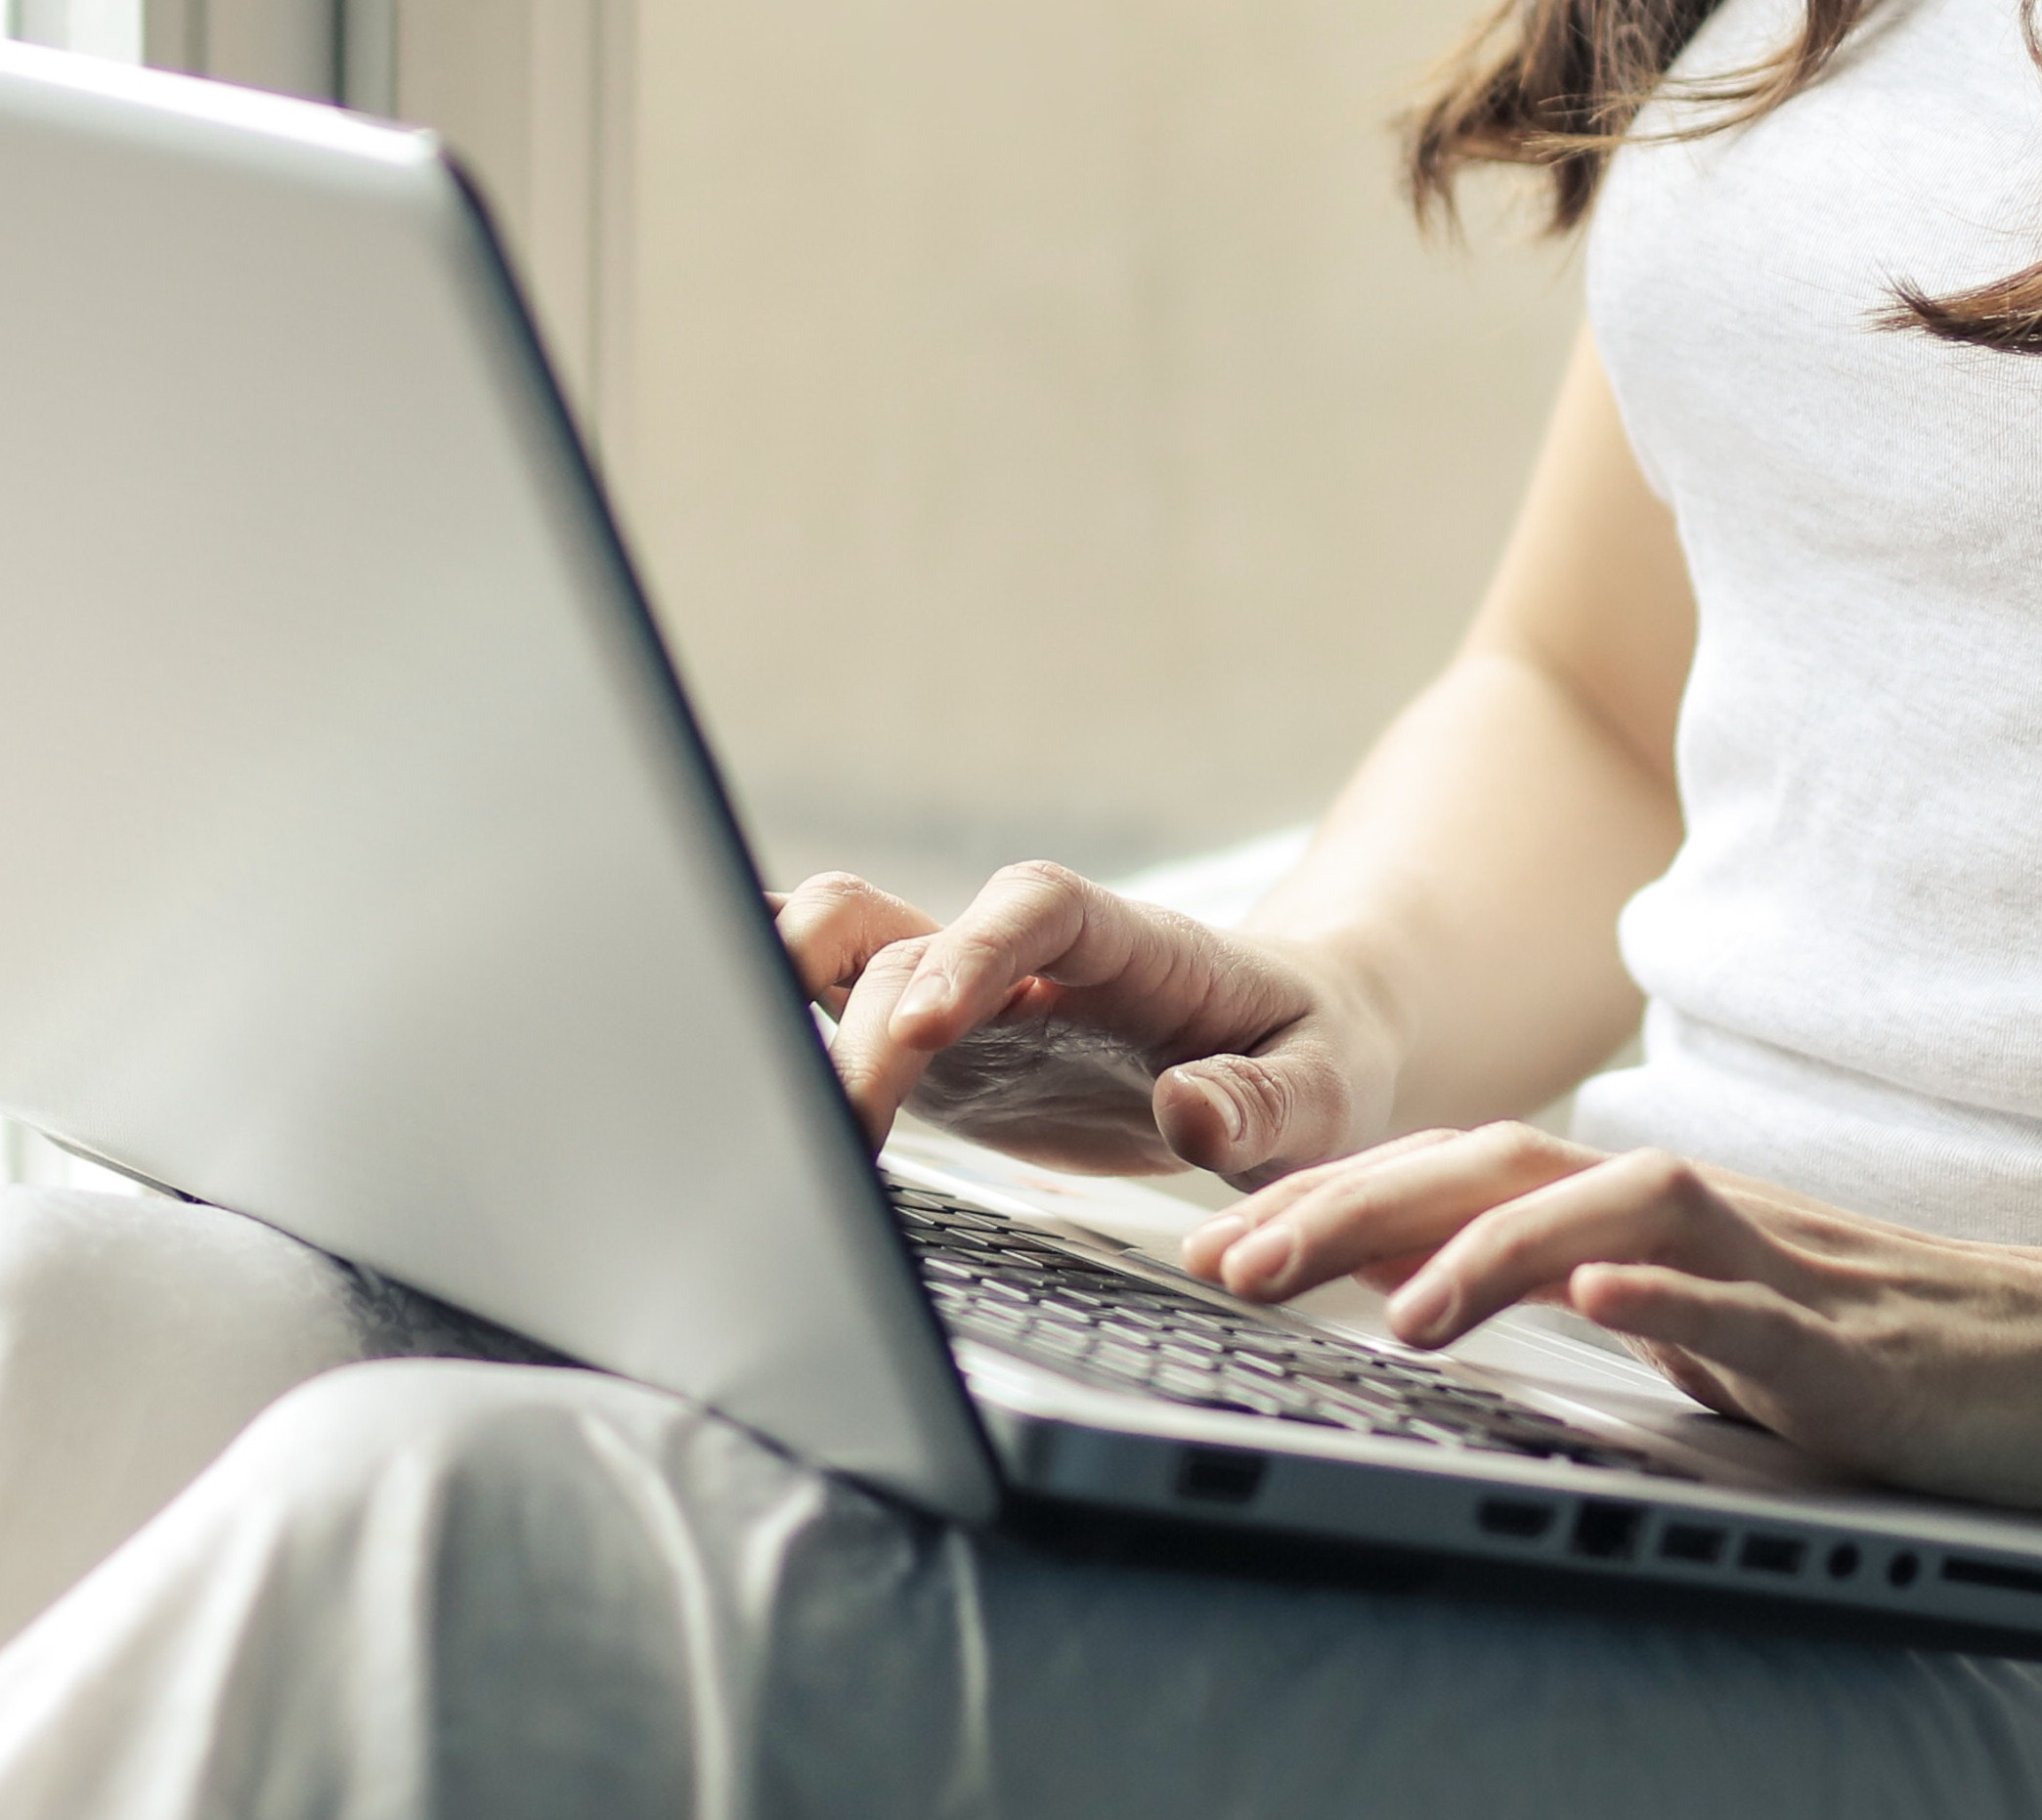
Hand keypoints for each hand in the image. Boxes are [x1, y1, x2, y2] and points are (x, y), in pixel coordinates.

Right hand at [772, 863, 1396, 1183]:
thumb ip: (1266, 1103)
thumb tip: (1192, 1116)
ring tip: (773, 1120)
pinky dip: (780, 1005)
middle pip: (908, 933)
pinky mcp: (944, 1053)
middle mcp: (1033, 960)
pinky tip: (716, 1043)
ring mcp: (976, 1002)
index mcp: (1130, 946)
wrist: (1301, 1045)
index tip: (926, 1029)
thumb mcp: (1326, 1088)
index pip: (1036, 910)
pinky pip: (845, 1004)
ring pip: (851, 950)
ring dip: (793, 1003)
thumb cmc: (1316, 1058)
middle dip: (858, 1016)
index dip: (972, 953)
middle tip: (849, 1132)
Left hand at [1175, 1124, 2041, 1519]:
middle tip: (1229, 1267)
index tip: (1212, 1240)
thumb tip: (1439, 1299)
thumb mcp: (1696, 1324)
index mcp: (1642, 1209)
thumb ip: (1591, 1298)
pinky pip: (1742, 1302)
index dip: (1331, 1198)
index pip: (1457, 1174)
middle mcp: (1690, 1206)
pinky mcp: (1840, 1335)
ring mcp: (1767, 1259)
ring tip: (1393, 1311)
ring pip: (1607, 1209)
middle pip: (1497, 1163)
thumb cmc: (1871, 1349)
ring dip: (1489, 1249)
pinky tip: (1597, 1302)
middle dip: (1353, 1208)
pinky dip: (1664, 1293)